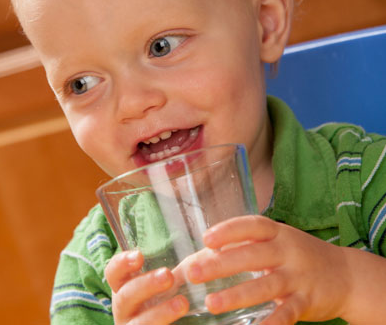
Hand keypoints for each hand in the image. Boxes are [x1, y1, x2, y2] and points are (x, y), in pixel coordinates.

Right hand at [105, 250, 189, 324]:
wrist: (173, 324)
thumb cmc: (168, 303)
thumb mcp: (167, 286)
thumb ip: (175, 271)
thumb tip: (208, 244)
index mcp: (125, 289)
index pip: (113, 273)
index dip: (122, 264)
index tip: (139, 256)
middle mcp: (124, 310)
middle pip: (125, 296)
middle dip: (146, 285)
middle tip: (168, 275)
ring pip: (140, 323)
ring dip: (160, 312)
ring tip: (182, 303)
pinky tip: (183, 324)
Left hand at [182, 215, 350, 324]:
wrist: (347, 275)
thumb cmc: (301, 255)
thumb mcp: (280, 241)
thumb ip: (250, 245)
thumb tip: (207, 252)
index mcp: (278, 234)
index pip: (252, 226)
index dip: (228, 230)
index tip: (206, 239)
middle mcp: (288, 252)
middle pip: (252, 256)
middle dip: (220, 264)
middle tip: (193, 273)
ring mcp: (298, 277)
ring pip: (265, 286)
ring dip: (236, 295)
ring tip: (211, 303)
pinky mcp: (307, 301)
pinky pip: (287, 313)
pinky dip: (271, 322)